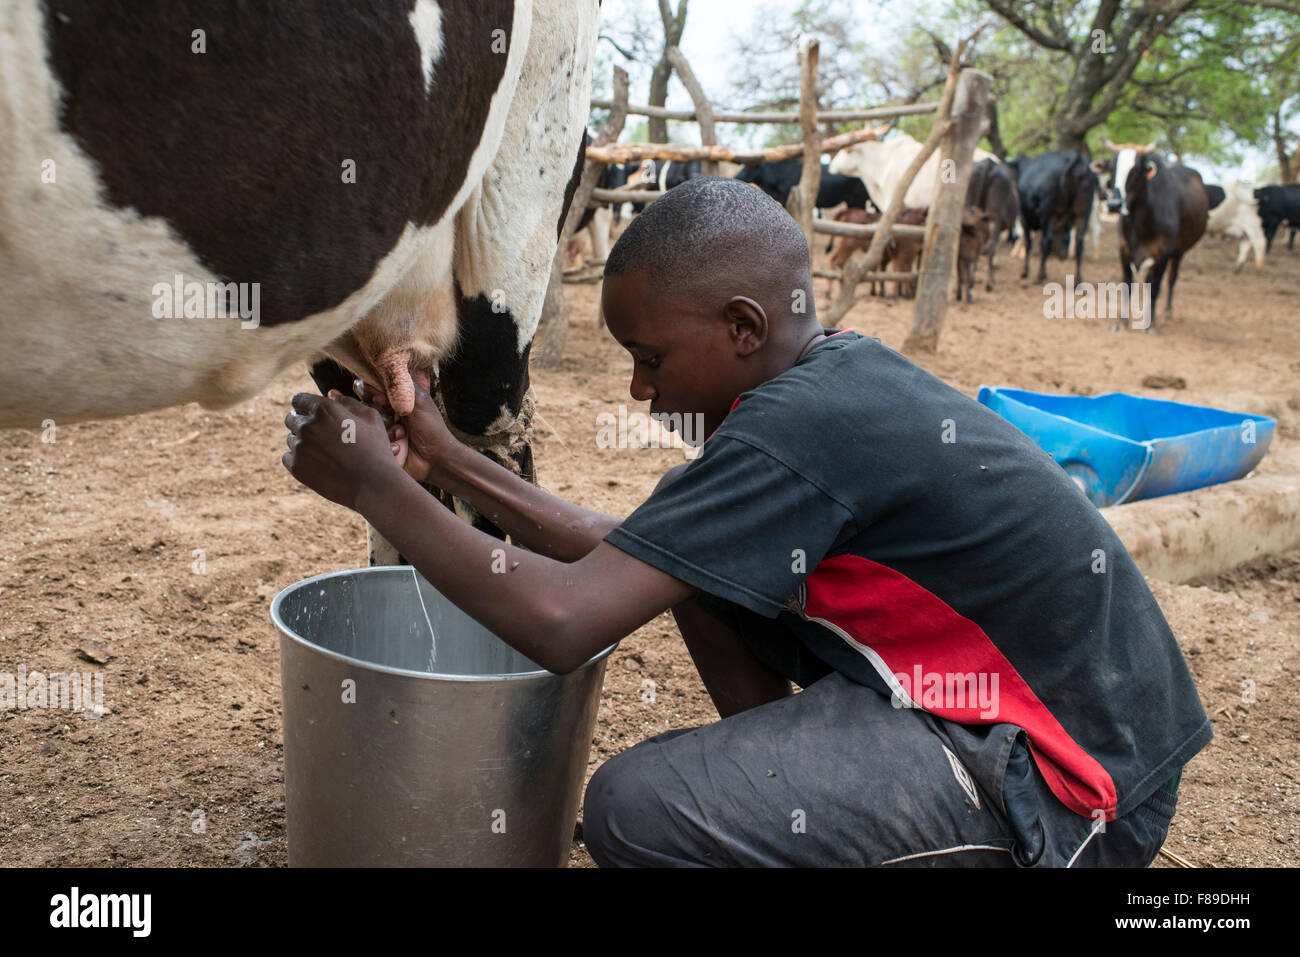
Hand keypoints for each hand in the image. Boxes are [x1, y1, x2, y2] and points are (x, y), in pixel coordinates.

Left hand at [282, 391, 405, 511]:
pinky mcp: (297, 467)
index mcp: (324, 409)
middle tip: (321, 436)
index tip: (312, 414)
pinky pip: (288, 457)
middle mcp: (308, 425)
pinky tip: (318, 463)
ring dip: (303, 442)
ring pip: (291, 439)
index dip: (305, 406)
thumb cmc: (376, 449)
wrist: (374, 485)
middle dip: (303, 423)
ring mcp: (300, 447)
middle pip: (291, 418)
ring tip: (325, 453)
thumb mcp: (370, 418)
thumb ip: (348, 402)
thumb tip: (332, 396)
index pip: (299, 400)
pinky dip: (299, 459)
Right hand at [352, 377, 456, 485]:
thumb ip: (400, 384)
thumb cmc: (431, 427)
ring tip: (402, 434)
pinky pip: (371, 442)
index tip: (383, 400)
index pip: (371, 389)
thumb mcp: (419, 399)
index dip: (374, 394)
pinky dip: (386, 443)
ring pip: (367, 424)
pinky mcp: (381, 447)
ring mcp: (382, 431)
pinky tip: (399, 447)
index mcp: (394, 400)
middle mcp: (385, 414)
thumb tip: (374, 377)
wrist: (437, 458)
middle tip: (397, 418)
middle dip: (381, 412)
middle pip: (365, 406)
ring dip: (386, 429)